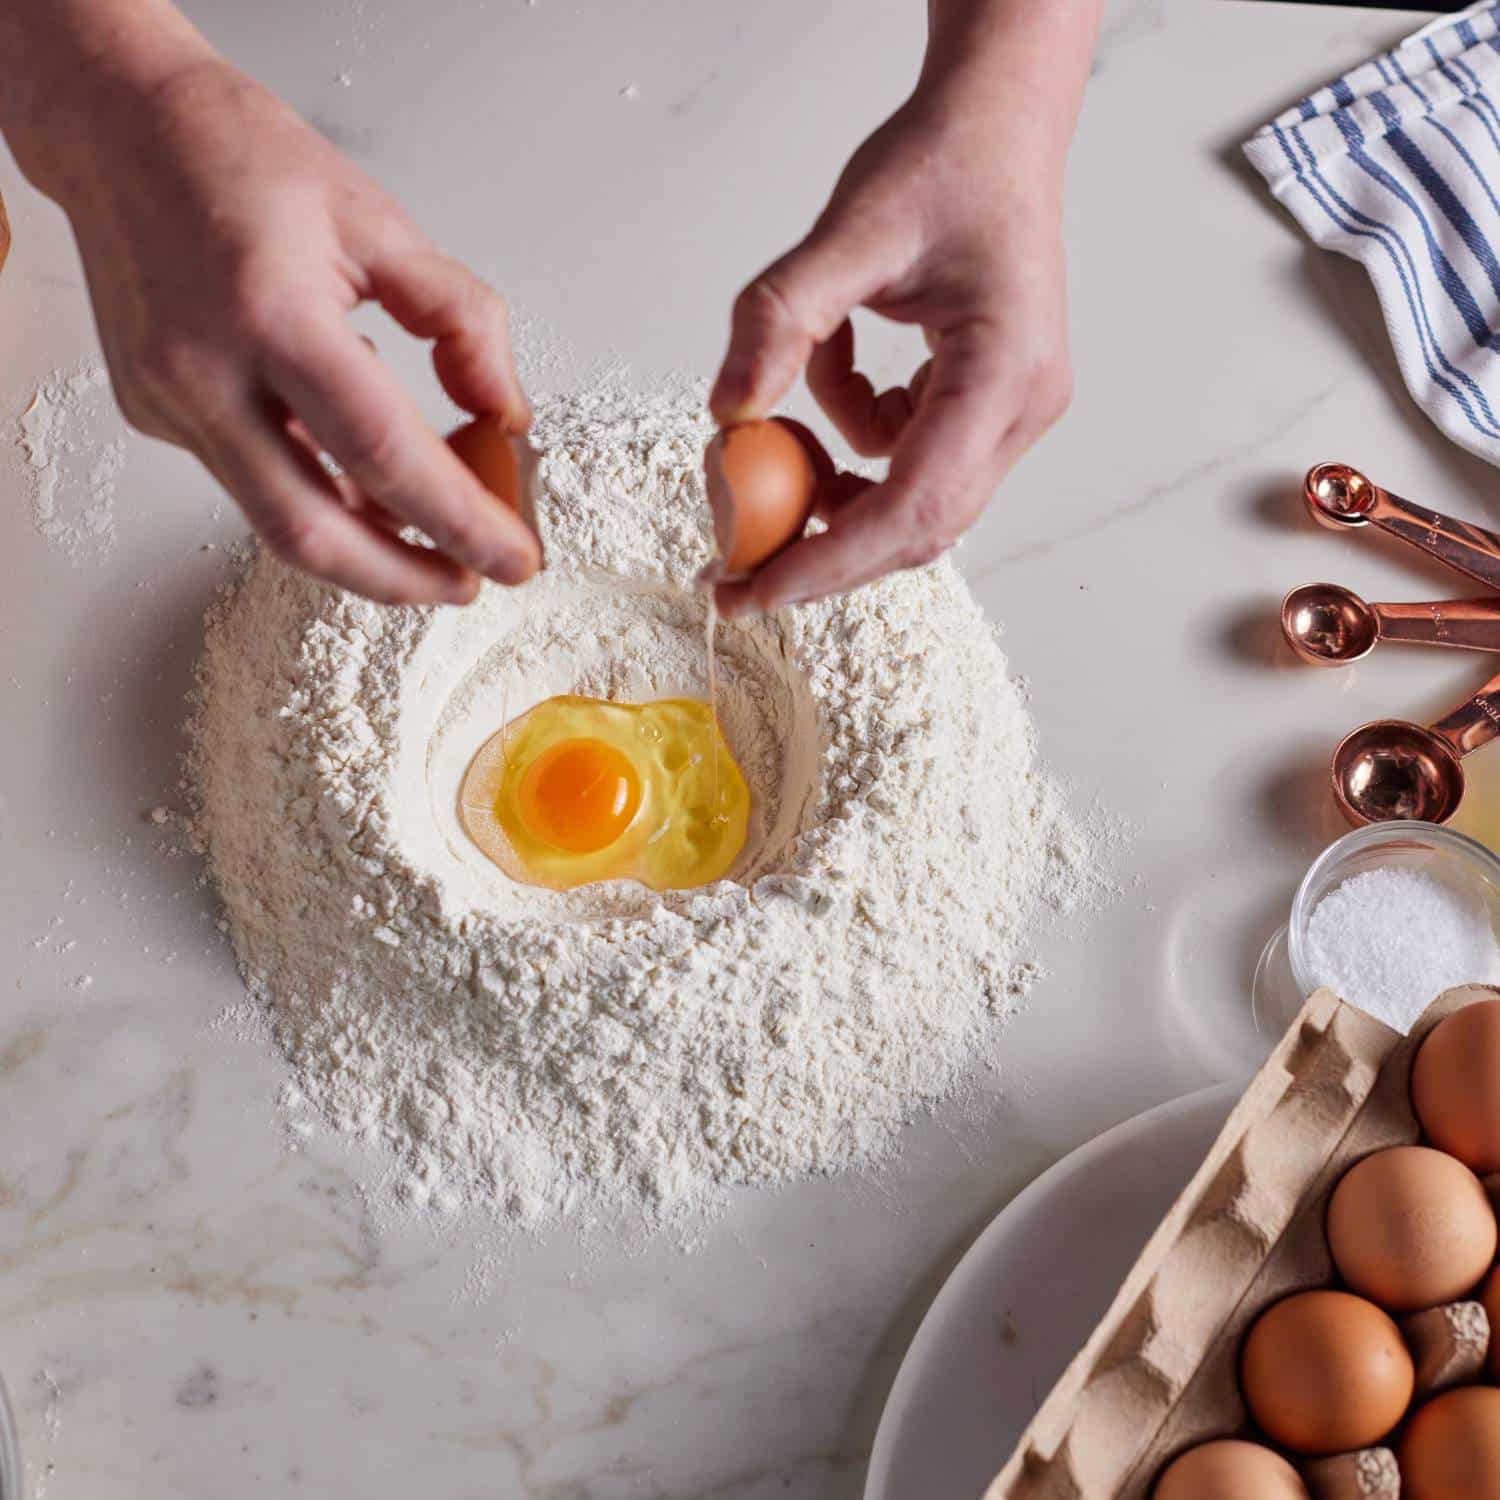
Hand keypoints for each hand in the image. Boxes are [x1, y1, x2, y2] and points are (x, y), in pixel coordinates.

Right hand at [44, 58, 537, 604]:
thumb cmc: (238, 156)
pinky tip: (366, 488)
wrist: (119, 129)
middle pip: (313, 530)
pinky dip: (320, 499)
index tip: (512, 558)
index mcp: (271, 313)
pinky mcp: (156, 414)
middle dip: (404, 578)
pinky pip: (252, 483)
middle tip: (469, 582)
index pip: (383, 453)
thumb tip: (502, 413)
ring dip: (365, 548)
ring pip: (277, 521)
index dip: (458, 521)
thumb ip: (461, 321)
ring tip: (431, 542)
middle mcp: (204, 370)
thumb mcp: (380, 222)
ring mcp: (169, 401)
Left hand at [709, 93, 1073, 615]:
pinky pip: (908, 459)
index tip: (755, 591)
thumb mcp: (848, 228)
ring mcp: (1011, 413)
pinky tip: (837, 383)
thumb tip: (728, 414)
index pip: (916, 506)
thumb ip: (780, 318)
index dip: (832, 562)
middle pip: (918, 529)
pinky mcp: (987, 407)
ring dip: (836, 492)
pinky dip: (855, 442)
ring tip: (775, 447)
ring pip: (913, 501)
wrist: (996, 124)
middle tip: (731, 576)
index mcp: (1005, 372)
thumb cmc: (941, 162)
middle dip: (822, 555)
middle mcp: (1022, 409)